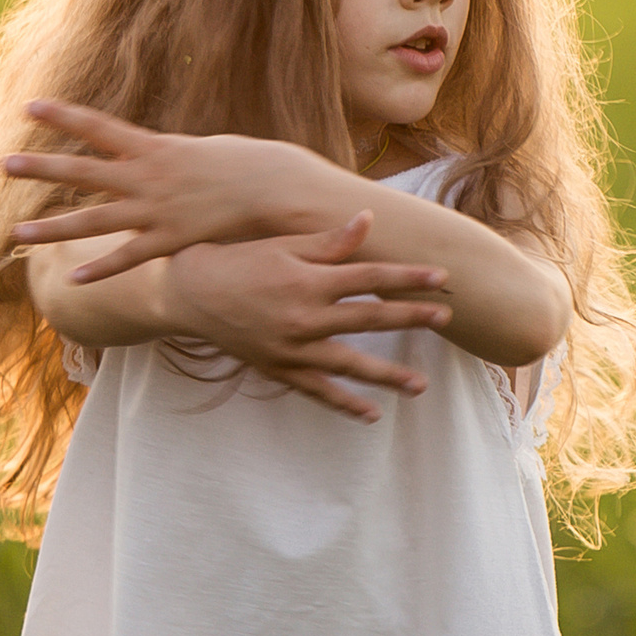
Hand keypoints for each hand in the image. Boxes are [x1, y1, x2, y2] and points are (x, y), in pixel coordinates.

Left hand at [5, 99, 323, 279]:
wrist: (277, 189)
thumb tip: (152, 153)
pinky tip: (72, 280)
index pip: (98, 127)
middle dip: (40, 168)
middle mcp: (146, 177)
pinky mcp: (169, 240)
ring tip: (14, 235)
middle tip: (2, 164)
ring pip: (92, 221)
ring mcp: (154, 211)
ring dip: (50, 229)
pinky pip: (127, 258)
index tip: (29, 106)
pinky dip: (100, 269)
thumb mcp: (200, 149)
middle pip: (81, 171)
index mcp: (154, 147)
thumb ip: (167, 156)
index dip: (63, 117)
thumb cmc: (244, 165)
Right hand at [162, 212, 451, 423]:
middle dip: (410, 318)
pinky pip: (318, 391)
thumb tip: (368, 220)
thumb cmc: (238, 259)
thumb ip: (329, 241)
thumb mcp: (283, 244)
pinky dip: (344, 403)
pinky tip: (371, 414)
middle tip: (446, 319)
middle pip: (370, 319)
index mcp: (310, 280)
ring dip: (387, 375)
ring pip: (350, 365)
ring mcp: (293, 349)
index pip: (370, 278)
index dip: (408, 277)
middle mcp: (305, 317)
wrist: (189, 293)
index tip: (441, 278)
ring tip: (419, 384)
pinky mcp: (279, 369)